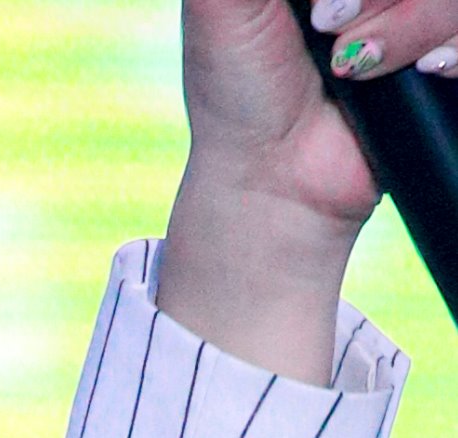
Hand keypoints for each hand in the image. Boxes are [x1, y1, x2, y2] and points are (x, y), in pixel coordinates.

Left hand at [160, 0, 457, 375]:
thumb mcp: (225, 2)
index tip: (319, 11)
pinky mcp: (451, 73)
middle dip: (392, 2)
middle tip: (331, 29)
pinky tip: (421, 74)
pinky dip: (447, 45)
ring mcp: (430, 26)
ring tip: (354, 64)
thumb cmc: (239, 95)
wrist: (270, 196)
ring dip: (412, 19)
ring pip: (452, 2)